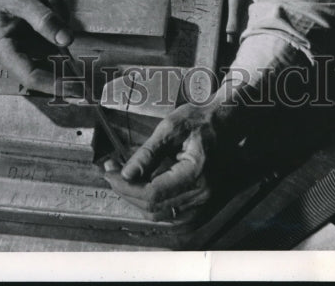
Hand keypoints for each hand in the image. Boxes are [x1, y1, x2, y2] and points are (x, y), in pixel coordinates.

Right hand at [0, 0, 71, 94]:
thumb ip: (44, 19)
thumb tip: (68, 41)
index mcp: (2, 49)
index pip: (31, 76)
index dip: (56, 85)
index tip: (79, 91)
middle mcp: (11, 48)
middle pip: (47, 52)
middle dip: (58, 28)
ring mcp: (19, 37)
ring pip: (50, 37)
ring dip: (56, 15)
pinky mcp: (25, 27)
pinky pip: (46, 26)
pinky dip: (51, 10)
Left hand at [103, 102, 223, 221]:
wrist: (225, 122)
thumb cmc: (199, 119)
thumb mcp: (170, 127)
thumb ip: (148, 153)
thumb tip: (126, 174)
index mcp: (195, 173)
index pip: (152, 193)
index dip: (126, 186)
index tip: (109, 172)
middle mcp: (201, 194)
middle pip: (154, 207)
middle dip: (127, 192)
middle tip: (110, 173)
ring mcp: (202, 201)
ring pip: (160, 214)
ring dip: (137, 200)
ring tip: (122, 179)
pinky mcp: (200, 202)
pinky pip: (170, 212)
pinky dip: (151, 203)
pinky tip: (140, 187)